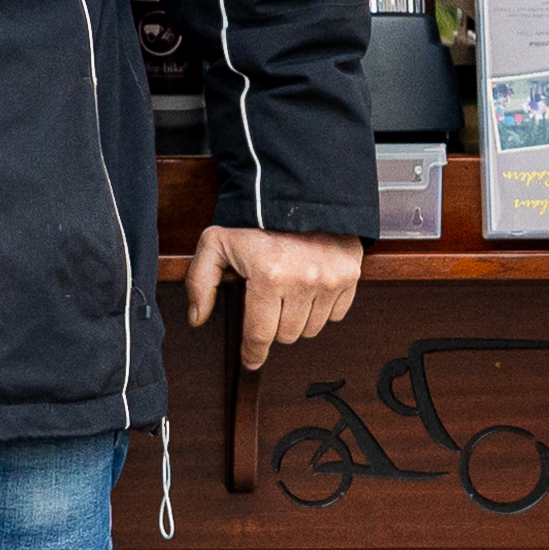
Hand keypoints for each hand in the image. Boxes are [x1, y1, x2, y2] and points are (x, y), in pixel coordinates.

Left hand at [182, 223, 363, 367]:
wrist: (298, 190)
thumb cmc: (255, 217)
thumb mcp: (216, 243)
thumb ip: (201, 282)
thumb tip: (197, 318)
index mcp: (269, 276)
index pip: (260, 335)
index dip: (253, 353)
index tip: (251, 360)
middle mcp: (303, 281)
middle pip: (287, 335)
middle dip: (273, 324)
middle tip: (267, 302)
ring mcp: (330, 279)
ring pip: (312, 329)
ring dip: (299, 319)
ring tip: (289, 293)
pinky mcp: (350, 275)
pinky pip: (337, 314)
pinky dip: (323, 308)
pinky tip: (310, 288)